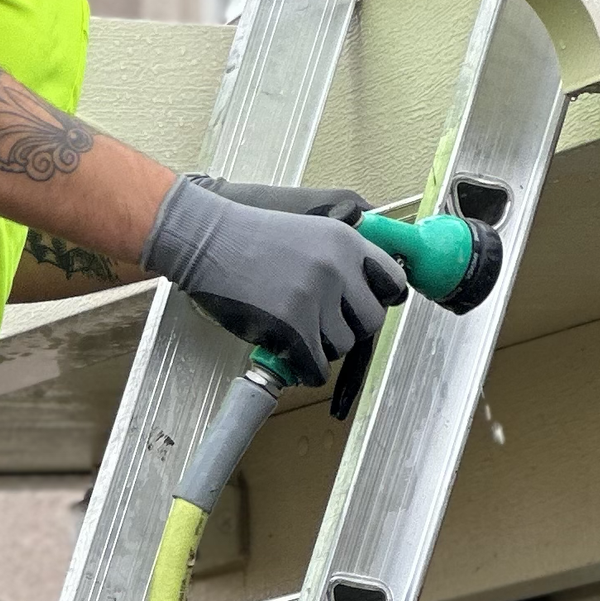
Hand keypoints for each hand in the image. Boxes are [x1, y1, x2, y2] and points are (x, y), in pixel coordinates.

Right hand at [141, 175, 408, 390]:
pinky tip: (289, 355)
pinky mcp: (291, 328)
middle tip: (322, 327)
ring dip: (321, 348)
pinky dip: (305, 369)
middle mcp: (337, 269)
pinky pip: (317, 367)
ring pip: (343, 347)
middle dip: (349, 329)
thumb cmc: (248, 238)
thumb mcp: (308, 231)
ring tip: (294, 333)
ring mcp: (315, 298)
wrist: (205, 240)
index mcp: (346, 242)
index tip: (362, 309)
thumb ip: (340, 258)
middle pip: (371, 322)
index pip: (394, 282)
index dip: (379, 300)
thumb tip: (364, 296)